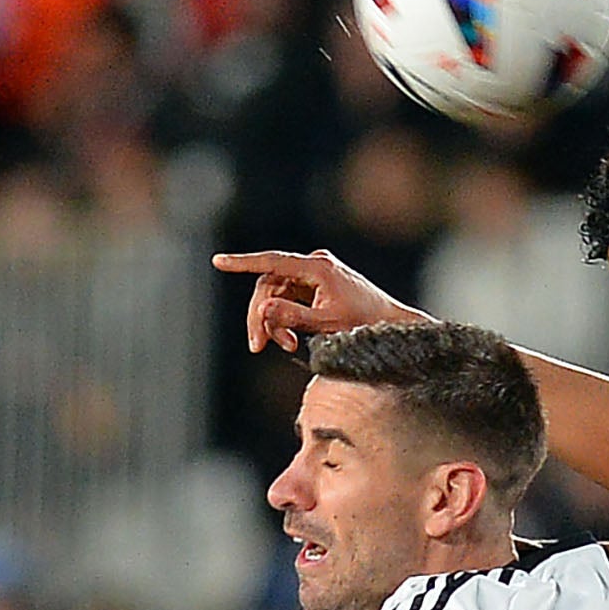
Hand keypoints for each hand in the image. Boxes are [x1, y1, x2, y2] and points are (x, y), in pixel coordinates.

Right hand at [211, 248, 418, 355]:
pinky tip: (292, 341)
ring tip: (286, 347)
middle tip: (257, 346)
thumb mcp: (326, 324)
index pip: (272, 262)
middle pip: (270, 285)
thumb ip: (293, 317)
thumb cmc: (364, 324)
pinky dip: (285, 321)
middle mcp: (314, 265)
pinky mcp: (315, 288)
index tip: (219, 262)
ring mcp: (314, 275)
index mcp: (317, 267)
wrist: (389, 325)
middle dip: (261, 316)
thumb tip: (264, 311)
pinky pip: (288, 300)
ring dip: (274, 323)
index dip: (243, 263)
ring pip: (276, 295)